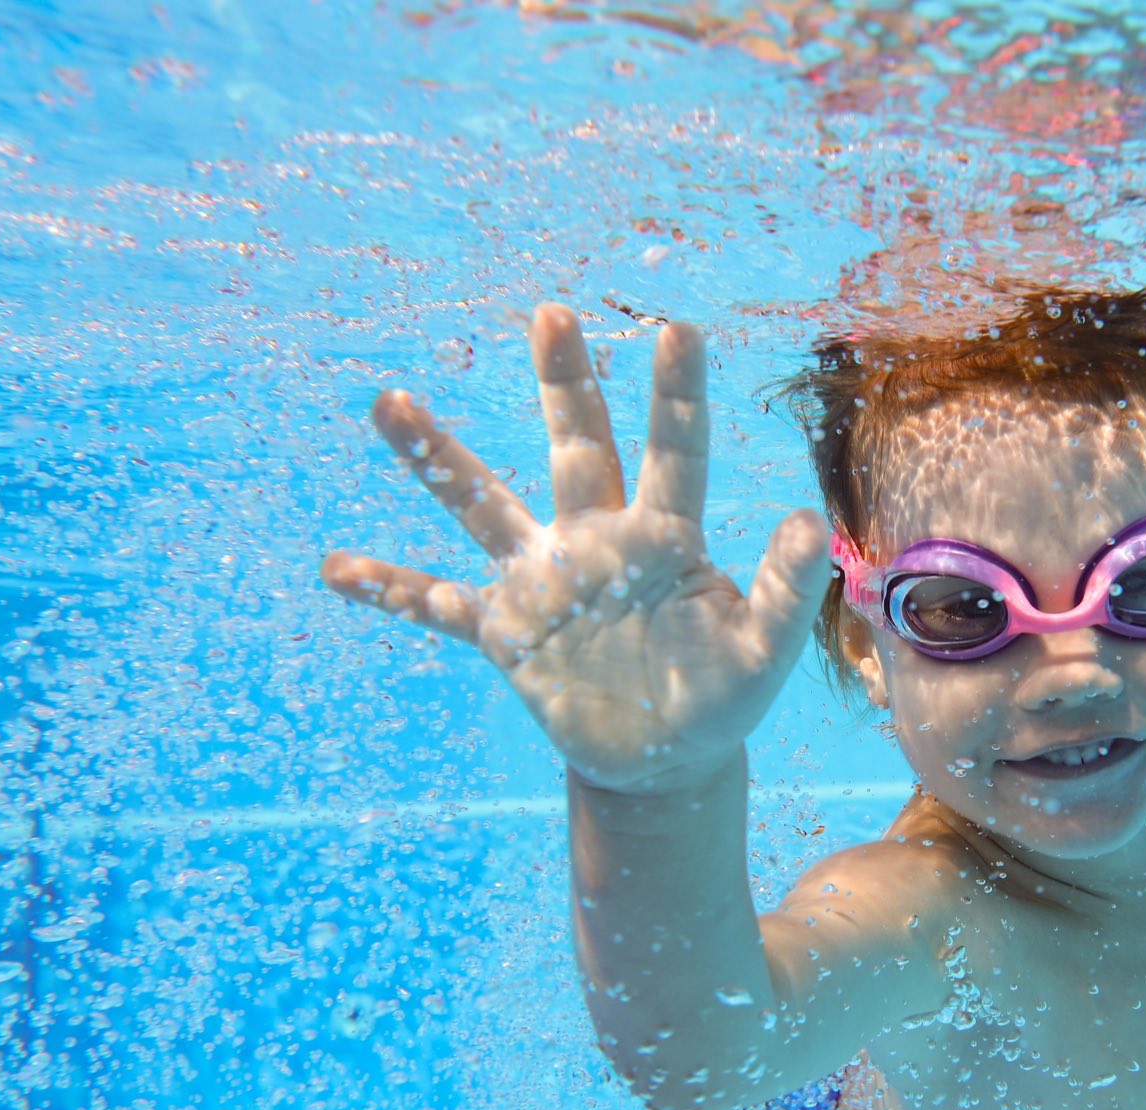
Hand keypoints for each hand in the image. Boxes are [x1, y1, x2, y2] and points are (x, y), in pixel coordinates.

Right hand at [322, 306, 834, 790]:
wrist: (664, 759)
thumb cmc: (719, 697)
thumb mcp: (762, 653)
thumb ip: (783, 590)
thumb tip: (808, 519)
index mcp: (663, 538)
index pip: (674, 454)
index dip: (676, 397)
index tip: (679, 330)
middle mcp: (595, 540)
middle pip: (577, 448)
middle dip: (565, 385)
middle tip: (553, 314)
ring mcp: (544, 581)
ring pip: (483, 506)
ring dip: (438, 460)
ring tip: (390, 403)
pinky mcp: (507, 632)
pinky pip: (438, 605)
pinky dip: (391, 591)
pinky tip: (337, 571)